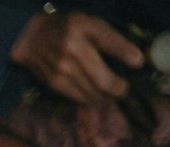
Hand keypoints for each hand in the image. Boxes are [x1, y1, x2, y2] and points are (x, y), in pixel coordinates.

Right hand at [10, 12, 142, 103]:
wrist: (30, 38)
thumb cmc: (66, 28)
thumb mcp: (89, 23)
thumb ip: (110, 38)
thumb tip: (136, 59)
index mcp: (83, 29)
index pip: (111, 43)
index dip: (128, 55)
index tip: (139, 63)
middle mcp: (72, 50)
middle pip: (103, 80)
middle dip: (118, 89)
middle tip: (123, 89)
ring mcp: (61, 69)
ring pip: (92, 93)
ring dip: (105, 97)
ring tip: (110, 94)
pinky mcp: (53, 82)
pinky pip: (78, 97)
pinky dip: (89, 99)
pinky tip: (94, 96)